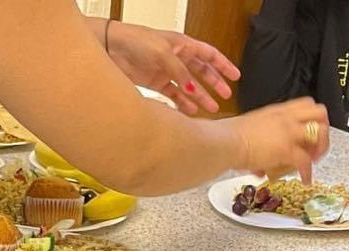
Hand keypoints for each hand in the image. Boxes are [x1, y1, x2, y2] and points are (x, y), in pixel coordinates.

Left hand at [106, 24, 238, 114]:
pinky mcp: (156, 83)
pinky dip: (182, 103)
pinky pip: (174, 95)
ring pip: (189, 86)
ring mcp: (167, 71)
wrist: (112, 50)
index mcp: (183, 45)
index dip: (223, 65)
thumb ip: (179, 72)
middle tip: (226, 96)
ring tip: (211, 109)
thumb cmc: (136, 41)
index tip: (235, 76)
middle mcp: (177, 58)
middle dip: (215, 84)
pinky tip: (190, 111)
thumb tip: (191, 89)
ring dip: (200, 97)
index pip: (209, 54)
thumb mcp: (162, 53)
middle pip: (202, 72)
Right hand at [228, 99, 329, 183]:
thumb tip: (259, 166)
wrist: (225, 142)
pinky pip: (306, 161)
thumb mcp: (249, 132)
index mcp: (278, 111)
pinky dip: (308, 173)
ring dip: (321, 148)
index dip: (312, 119)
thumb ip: (259, 144)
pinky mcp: (287, 149)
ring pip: (320, 133)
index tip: (309, 133)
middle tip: (316, 146)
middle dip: (323, 129)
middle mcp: (287, 118)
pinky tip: (305, 180)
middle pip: (320, 113)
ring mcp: (289, 132)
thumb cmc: (229, 138)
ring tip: (314, 161)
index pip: (305, 105)